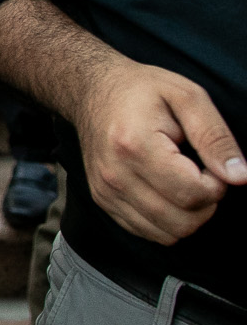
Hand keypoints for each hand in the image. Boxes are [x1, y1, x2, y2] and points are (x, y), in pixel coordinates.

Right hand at [70, 58, 245, 243]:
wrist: (92, 91)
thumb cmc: (142, 90)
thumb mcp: (188, 97)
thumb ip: (216, 137)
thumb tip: (239, 176)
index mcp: (135, 145)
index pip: (193, 194)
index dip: (217, 184)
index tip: (210, 162)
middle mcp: (115, 175)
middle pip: (183, 222)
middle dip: (205, 204)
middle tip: (200, 173)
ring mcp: (105, 191)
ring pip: (167, 234)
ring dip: (187, 214)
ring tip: (182, 181)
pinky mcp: (102, 201)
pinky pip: (148, 232)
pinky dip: (167, 220)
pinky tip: (165, 191)